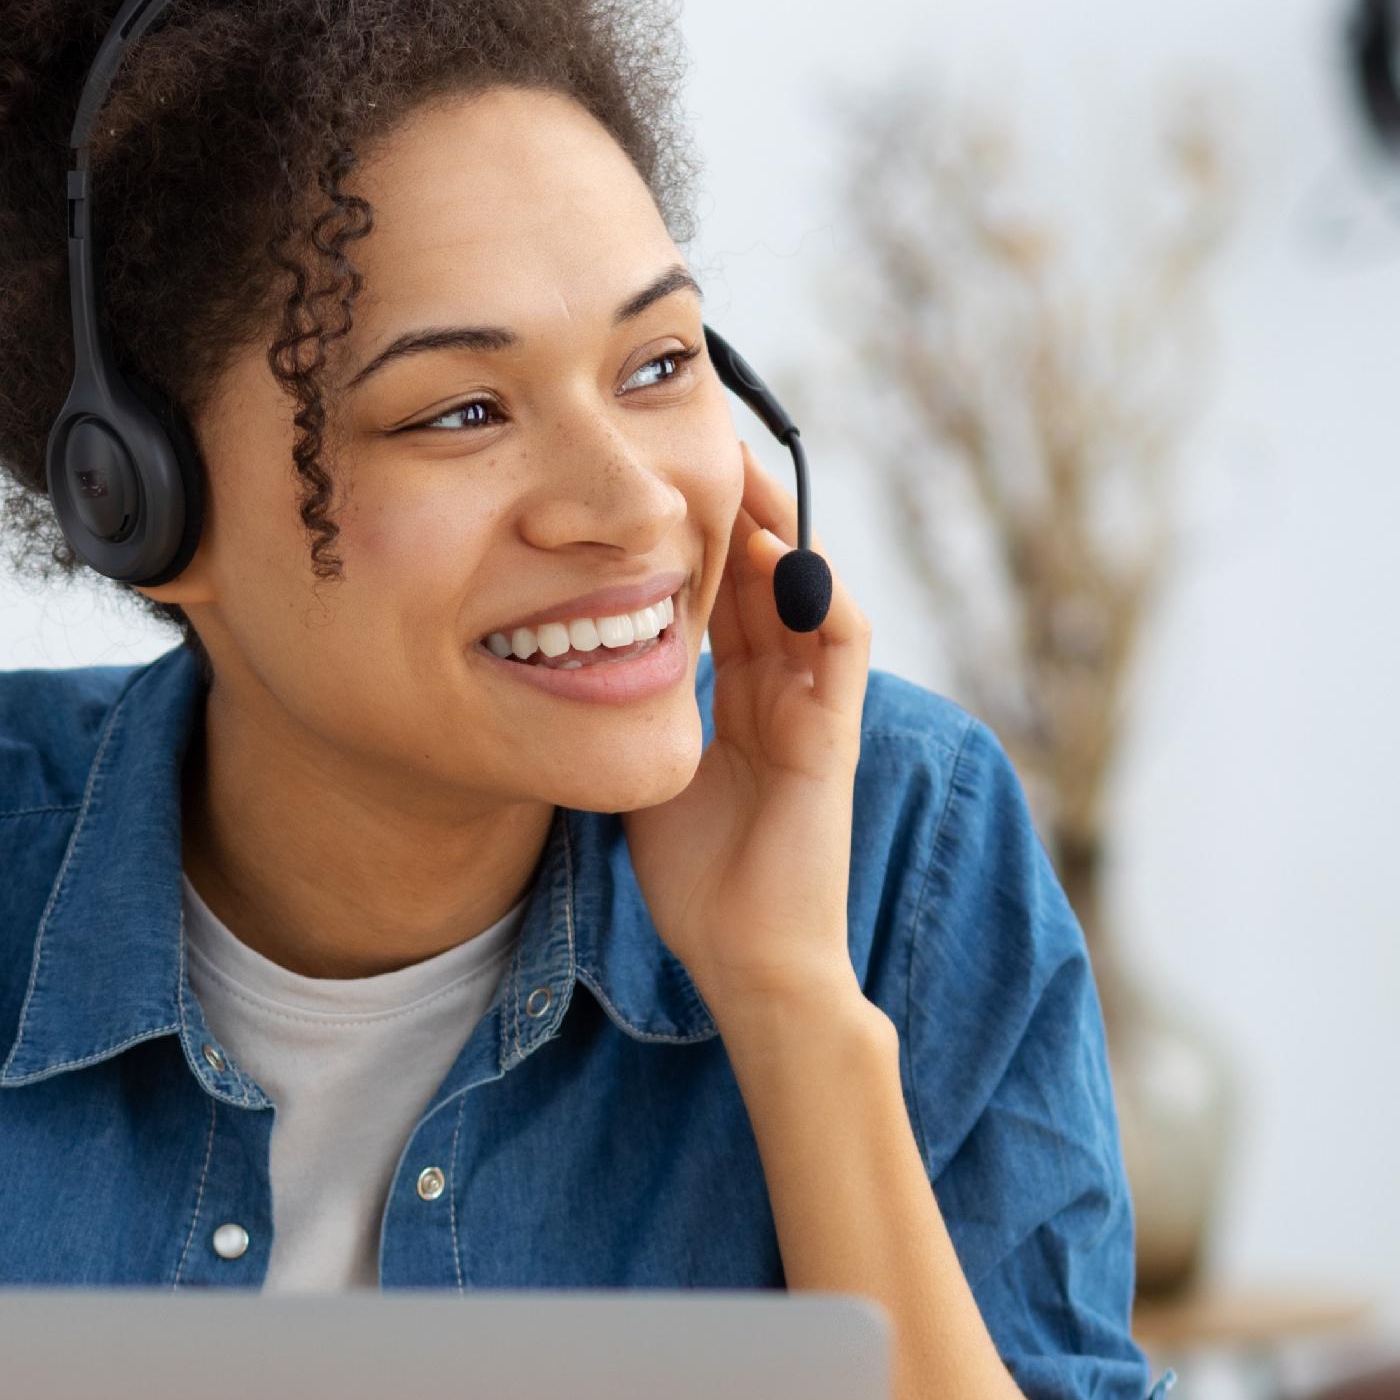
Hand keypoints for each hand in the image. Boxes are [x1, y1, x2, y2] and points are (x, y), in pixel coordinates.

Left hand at [620, 444, 872, 1029]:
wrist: (748, 961)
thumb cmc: (697, 884)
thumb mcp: (642, 772)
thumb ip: (620, 715)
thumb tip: (558, 666)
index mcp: (742, 697)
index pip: (721, 590)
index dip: (693, 532)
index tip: (652, 478)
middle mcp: (782, 688)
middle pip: (762, 570)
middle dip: (733, 502)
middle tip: (695, 438)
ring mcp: (814, 704)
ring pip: (803, 585)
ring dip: (776, 524)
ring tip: (736, 468)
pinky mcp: (835, 728)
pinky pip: (840, 635)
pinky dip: (813, 587)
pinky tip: (776, 549)